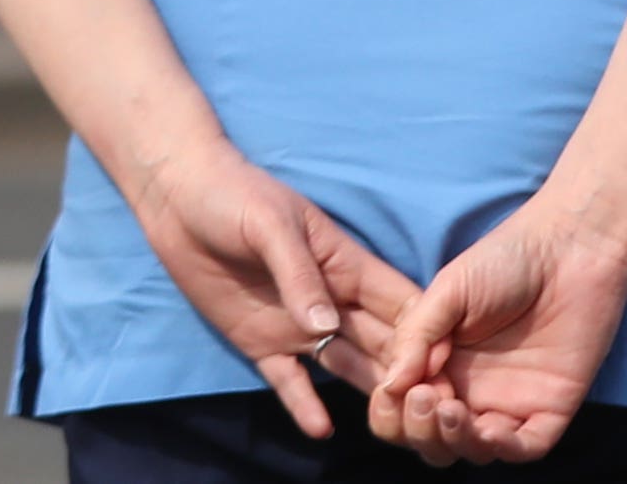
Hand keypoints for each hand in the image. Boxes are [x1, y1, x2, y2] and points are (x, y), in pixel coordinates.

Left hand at [128, 133, 415, 440]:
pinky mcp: (261, 344)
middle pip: (380, 341)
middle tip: (429, 408)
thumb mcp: (272, 226)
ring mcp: (297, 326)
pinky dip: (304, 405)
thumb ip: (300, 276)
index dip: (424, 330)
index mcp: (345, 264)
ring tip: (389, 425)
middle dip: (406, 371)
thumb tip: (326, 327)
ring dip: (367, 391)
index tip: (445, 364)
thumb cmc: (236, 197)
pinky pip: (289, 380)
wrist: (182, 201)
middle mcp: (331, 301)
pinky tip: (321, 430)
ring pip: (344, 365)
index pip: (398, 301)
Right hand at [370, 202, 626, 464]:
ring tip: (451, 409)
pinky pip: (524, 447)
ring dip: (454, 441)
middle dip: (418, 430)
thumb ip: (415, 337)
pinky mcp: (550, 407)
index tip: (397, 390)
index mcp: (438, 367)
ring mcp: (510, 402)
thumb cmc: (506, 259)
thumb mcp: (447, 290)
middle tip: (425, 396)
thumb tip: (390, 387)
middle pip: (432, 441)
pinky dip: (503, 449)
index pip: (401, 413)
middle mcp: (470, 392)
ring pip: (472, 450)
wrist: (570, 244)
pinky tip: (490, 429)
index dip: (391, 413)